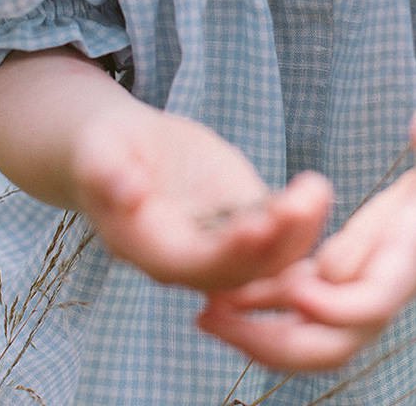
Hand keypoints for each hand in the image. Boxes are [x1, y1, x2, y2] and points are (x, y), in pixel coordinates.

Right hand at [72, 106, 332, 290]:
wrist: (123, 146)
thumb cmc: (104, 147)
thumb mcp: (97, 152)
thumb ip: (107, 173)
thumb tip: (126, 190)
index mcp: (150, 250)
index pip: (194, 264)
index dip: (227, 250)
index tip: (258, 224)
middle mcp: (189, 259)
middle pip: (240, 269)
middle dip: (274, 241)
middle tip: (302, 203)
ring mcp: (220, 242)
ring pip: (268, 257)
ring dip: (297, 231)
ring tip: (316, 190)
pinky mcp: (242, 219)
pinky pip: (278, 231)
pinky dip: (301, 218)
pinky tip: (318, 189)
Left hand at [198, 106, 415, 369]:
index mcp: (415, 257)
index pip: (369, 305)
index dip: (328, 303)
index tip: (289, 284)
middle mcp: (389, 282)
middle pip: (332, 344)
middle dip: (273, 342)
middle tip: (210, 316)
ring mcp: (372, 281)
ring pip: (315, 333)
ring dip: (260, 330)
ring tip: (203, 310)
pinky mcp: (360, 268)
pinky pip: (311, 304)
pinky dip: (271, 303)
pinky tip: (230, 288)